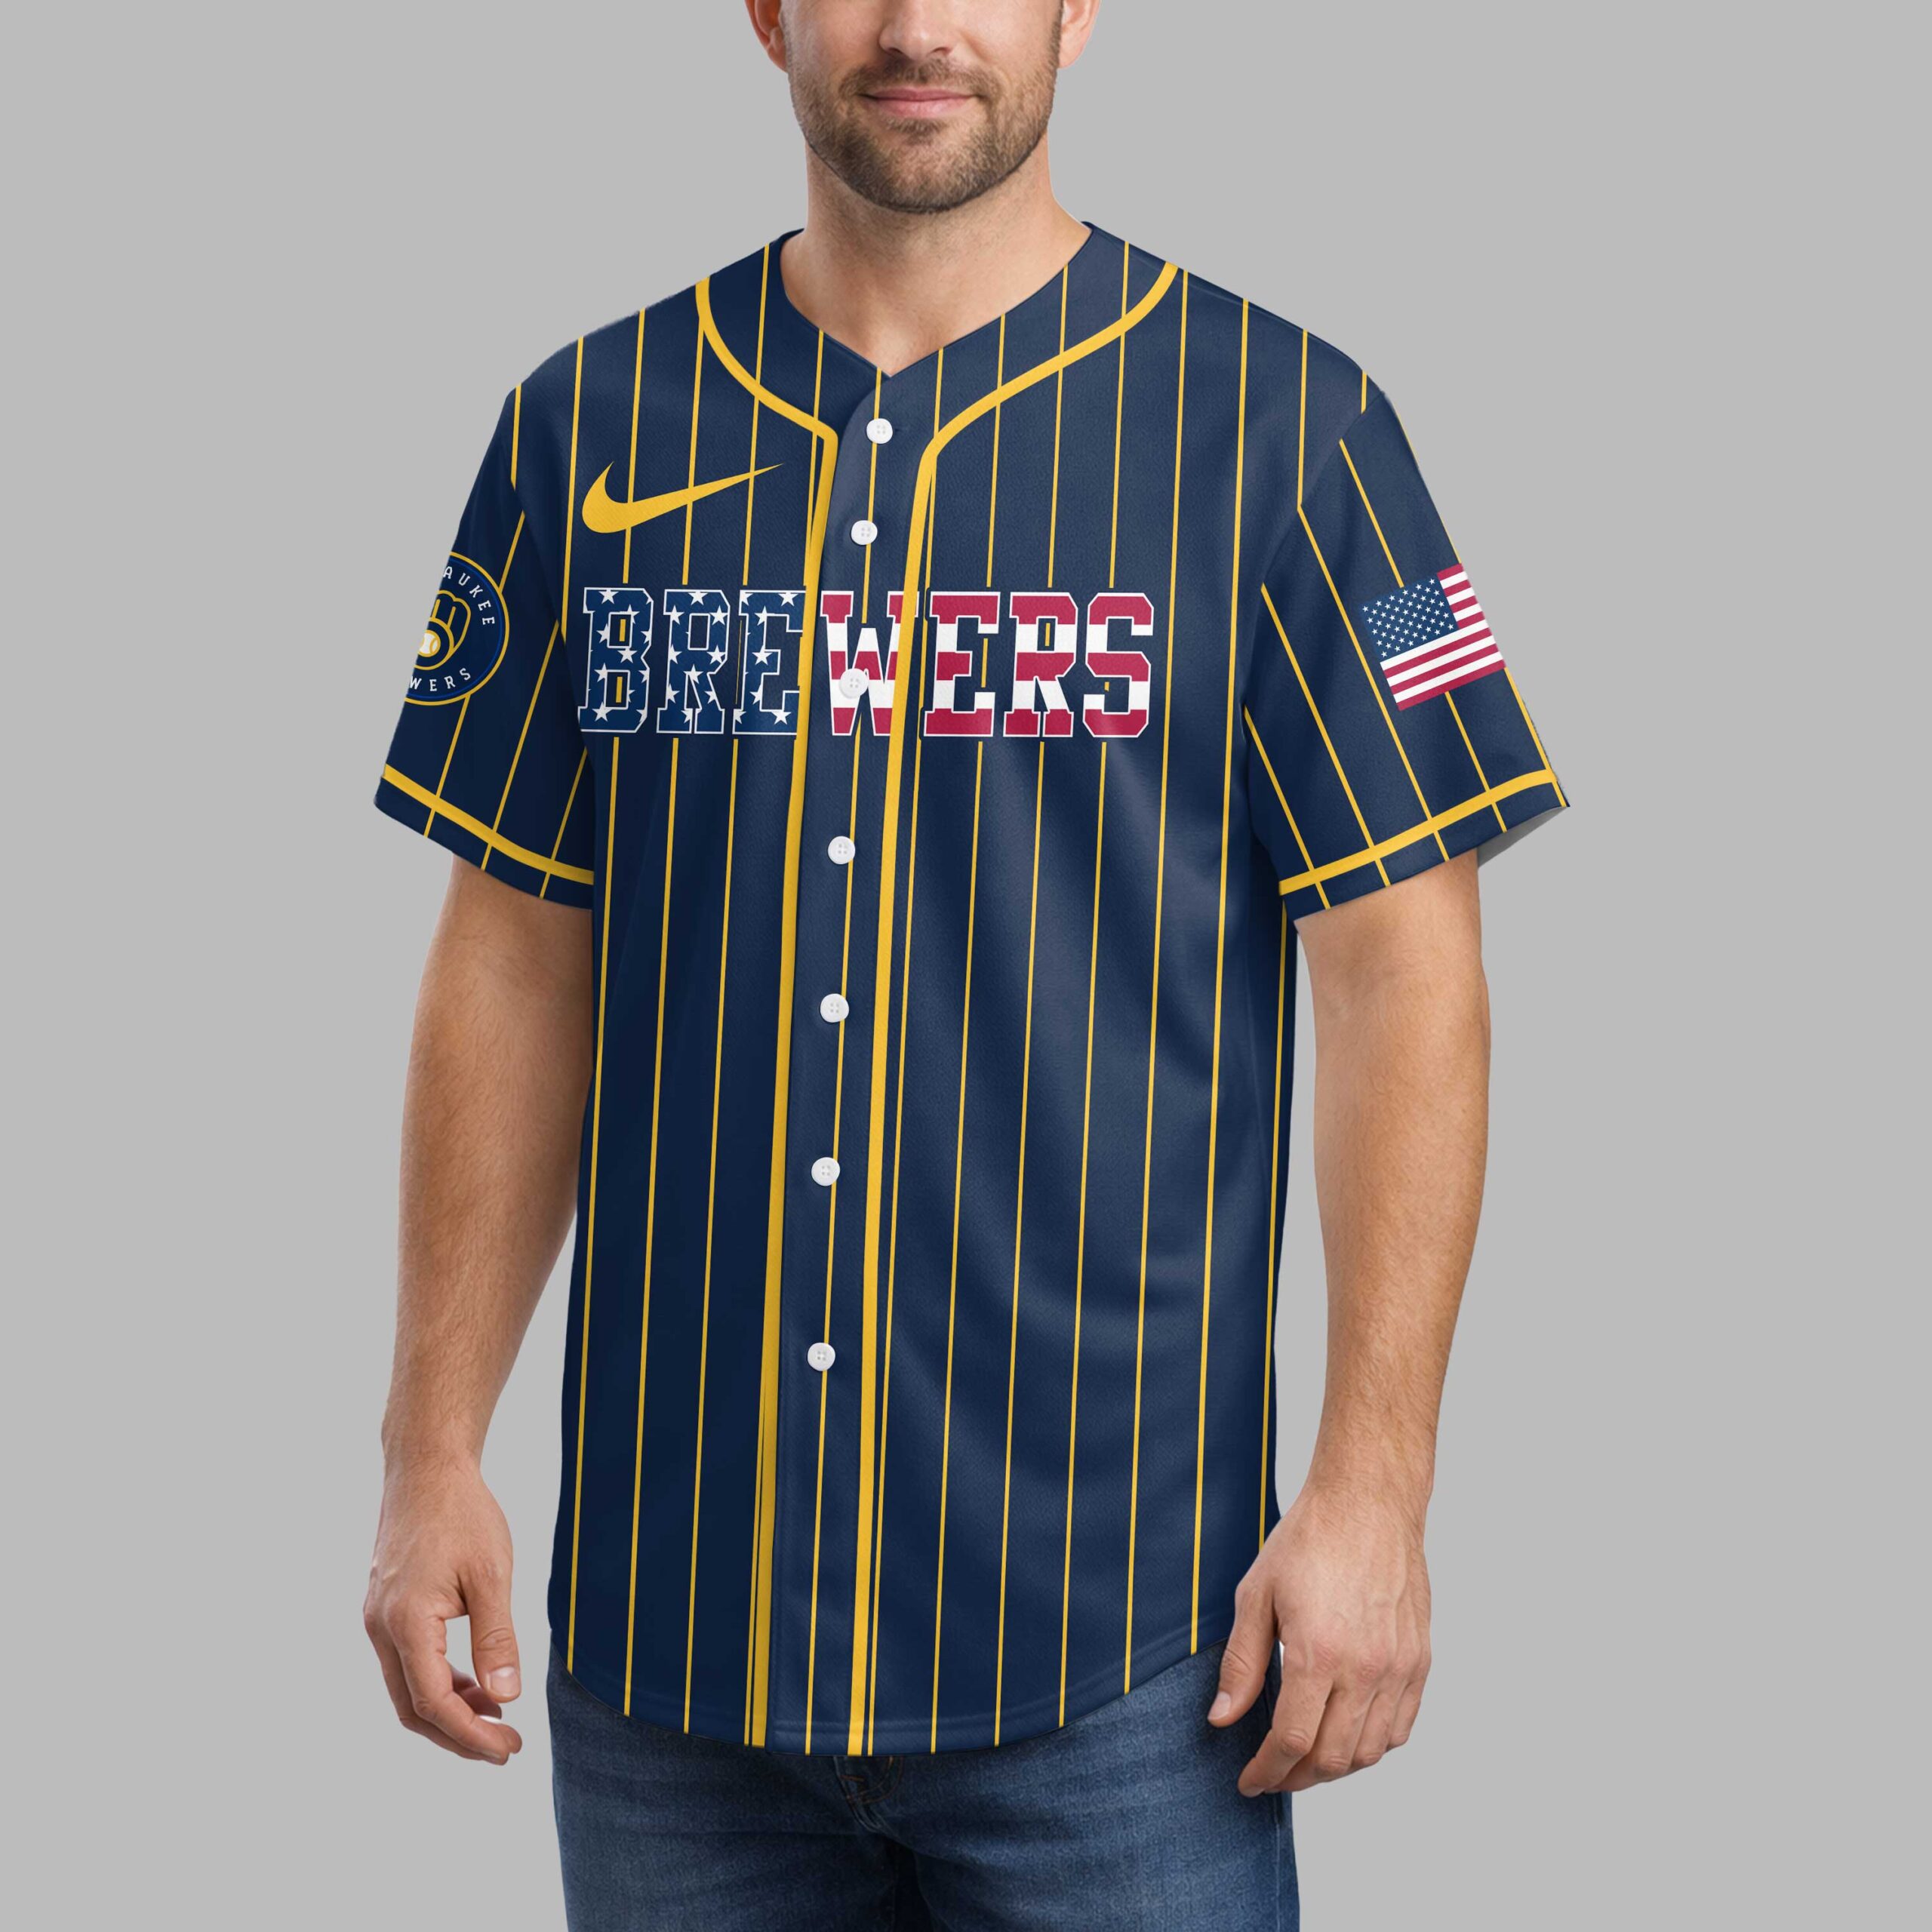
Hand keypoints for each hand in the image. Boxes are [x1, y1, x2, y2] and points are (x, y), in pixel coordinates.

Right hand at [363, 1457, 524, 1764]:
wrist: (426, 1468)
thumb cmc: (462, 1514)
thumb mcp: (490, 1575)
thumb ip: (496, 1639)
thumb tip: (506, 1697)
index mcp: (405, 1623)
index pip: (435, 1702)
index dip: (471, 1734)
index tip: (508, 1749)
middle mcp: (381, 1628)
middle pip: (413, 1708)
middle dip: (459, 1735)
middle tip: (505, 1747)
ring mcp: (378, 1619)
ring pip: (407, 1688)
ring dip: (449, 1711)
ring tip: (497, 1716)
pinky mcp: (385, 1609)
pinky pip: (406, 1663)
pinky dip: (439, 1682)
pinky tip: (474, 1682)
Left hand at [1208, 1482, 1430, 1795]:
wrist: (1369, 1504)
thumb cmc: (1308, 1541)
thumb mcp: (1256, 1595)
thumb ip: (1241, 1663)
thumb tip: (1223, 1719)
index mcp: (1319, 1652)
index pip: (1292, 1741)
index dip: (1267, 1770)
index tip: (1249, 1781)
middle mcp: (1365, 1668)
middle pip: (1333, 1758)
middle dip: (1296, 1778)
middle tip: (1272, 1774)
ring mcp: (1399, 1667)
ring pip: (1369, 1752)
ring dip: (1334, 1768)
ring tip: (1304, 1761)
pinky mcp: (1419, 1661)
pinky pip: (1400, 1728)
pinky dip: (1372, 1747)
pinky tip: (1346, 1738)